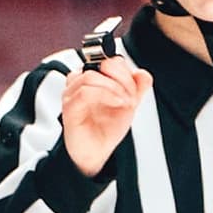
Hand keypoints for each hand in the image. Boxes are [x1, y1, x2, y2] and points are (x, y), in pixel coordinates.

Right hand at [58, 44, 151, 175]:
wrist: (96, 152)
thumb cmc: (106, 128)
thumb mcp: (128, 105)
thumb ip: (137, 88)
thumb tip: (142, 73)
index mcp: (94, 78)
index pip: (110, 61)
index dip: (126, 71)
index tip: (134, 89)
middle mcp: (80, 82)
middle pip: (102, 64)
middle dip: (122, 78)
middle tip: (131, 95)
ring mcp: (72, 93)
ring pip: (91, 75)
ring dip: (114, 87)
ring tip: (125, 102)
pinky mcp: (69, 106)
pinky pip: (85, 91)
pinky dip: (105, 94)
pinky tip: (117, 103)